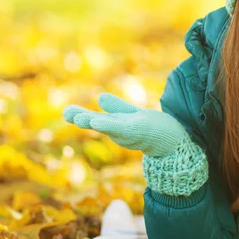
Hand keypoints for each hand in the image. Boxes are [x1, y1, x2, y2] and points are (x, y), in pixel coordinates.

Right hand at [63, 93, 188, 156]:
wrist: (173, 141)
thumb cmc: (151, 128)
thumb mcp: (132, 114)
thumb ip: (117, 107)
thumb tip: (99, 98)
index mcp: (116, 124)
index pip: (95, 118)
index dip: (80, 115)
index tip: (65, 112)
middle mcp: (119, 130)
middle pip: (98, 123)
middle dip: (83, 118)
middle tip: (66, 113)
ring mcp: (128, 131)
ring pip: (108, 126)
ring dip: (93, 122)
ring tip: (80, 117)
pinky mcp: (137, 130)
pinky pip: (120, 127)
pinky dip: (107, 124)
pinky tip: (95, 120)